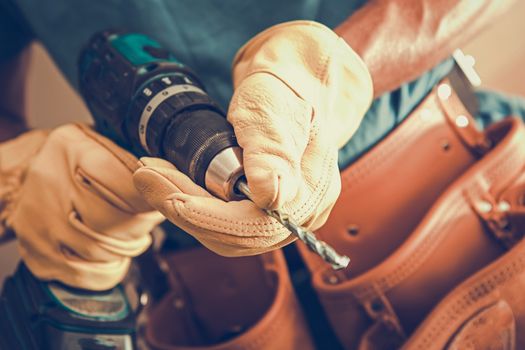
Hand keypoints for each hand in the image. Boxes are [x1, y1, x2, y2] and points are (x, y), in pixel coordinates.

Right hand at [0, 124, 163, 289]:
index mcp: (72, 148)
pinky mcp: (38, 253)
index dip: (152, 200)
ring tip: (133, 234)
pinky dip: (111, 270)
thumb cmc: (74, 162)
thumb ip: (135, 160)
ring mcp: (41, 222)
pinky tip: (116, 256)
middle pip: (115, 220)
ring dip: (129, 247)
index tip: (161, 202)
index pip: (127, 184)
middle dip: (143, 225)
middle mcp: (51, 183)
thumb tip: (173, 180)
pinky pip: (88, 275)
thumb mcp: (101, 144)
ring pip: (104, 250)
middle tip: (149, 219)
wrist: (20, 179)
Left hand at [134, 21, 372, 256]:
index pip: (253, 226)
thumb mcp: (272, 110)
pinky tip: (173, 181)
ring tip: (153, 174)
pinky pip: (225, 220)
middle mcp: (302, 212)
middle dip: (183, 209)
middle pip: (234, 236)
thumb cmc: (283, 91)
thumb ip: (271, 152)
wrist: (291, 85)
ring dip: (183, 207)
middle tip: (146, 175)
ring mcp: (284, 213)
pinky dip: (194, 203)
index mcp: (311, 191)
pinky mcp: (265, 209)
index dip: (204, 217)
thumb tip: (268, 196)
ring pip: (225, 233)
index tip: (166, 192)